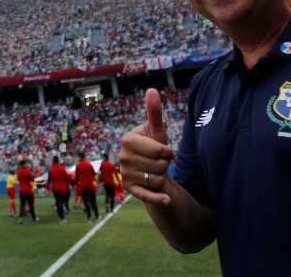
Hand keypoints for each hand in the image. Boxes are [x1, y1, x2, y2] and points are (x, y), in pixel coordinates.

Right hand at [119, 88, 175, 205]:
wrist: (151, 168)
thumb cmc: (154, 146)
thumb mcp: (156, 129)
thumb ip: (154, 111)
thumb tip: (152, 90)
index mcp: (127, 140)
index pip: (159, 150)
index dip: (168, 152)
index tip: (165, 151)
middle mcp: (122, 157)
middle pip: (159, 165)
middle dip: (165, 164)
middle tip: (159, 162)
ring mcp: (125, 174)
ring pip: (158, 179)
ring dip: (163, 177)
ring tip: (155, 171)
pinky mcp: (129, 189)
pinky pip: (147, 195)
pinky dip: (158, 199)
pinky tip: (167, 200)